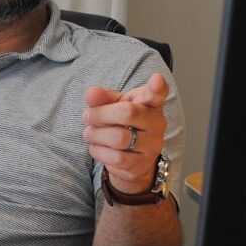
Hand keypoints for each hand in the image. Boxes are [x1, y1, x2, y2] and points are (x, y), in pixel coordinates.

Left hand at [84, 73, 168, 193]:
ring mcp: (151, 146)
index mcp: (151, 104)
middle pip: (128, 113)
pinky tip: (97, 147)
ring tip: (90, 133)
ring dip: (96, 135)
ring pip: (119, 138)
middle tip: (87, 116)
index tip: (156, 79)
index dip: (157, 87)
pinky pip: (115, 158)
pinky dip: (99, 151)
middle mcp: (156, 124)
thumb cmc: (123, 125)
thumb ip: (102, 98)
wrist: (131, 159)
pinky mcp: (140, 165)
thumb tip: (91, 93)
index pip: (157, 93)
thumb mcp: (113, 106)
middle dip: (100, 114)